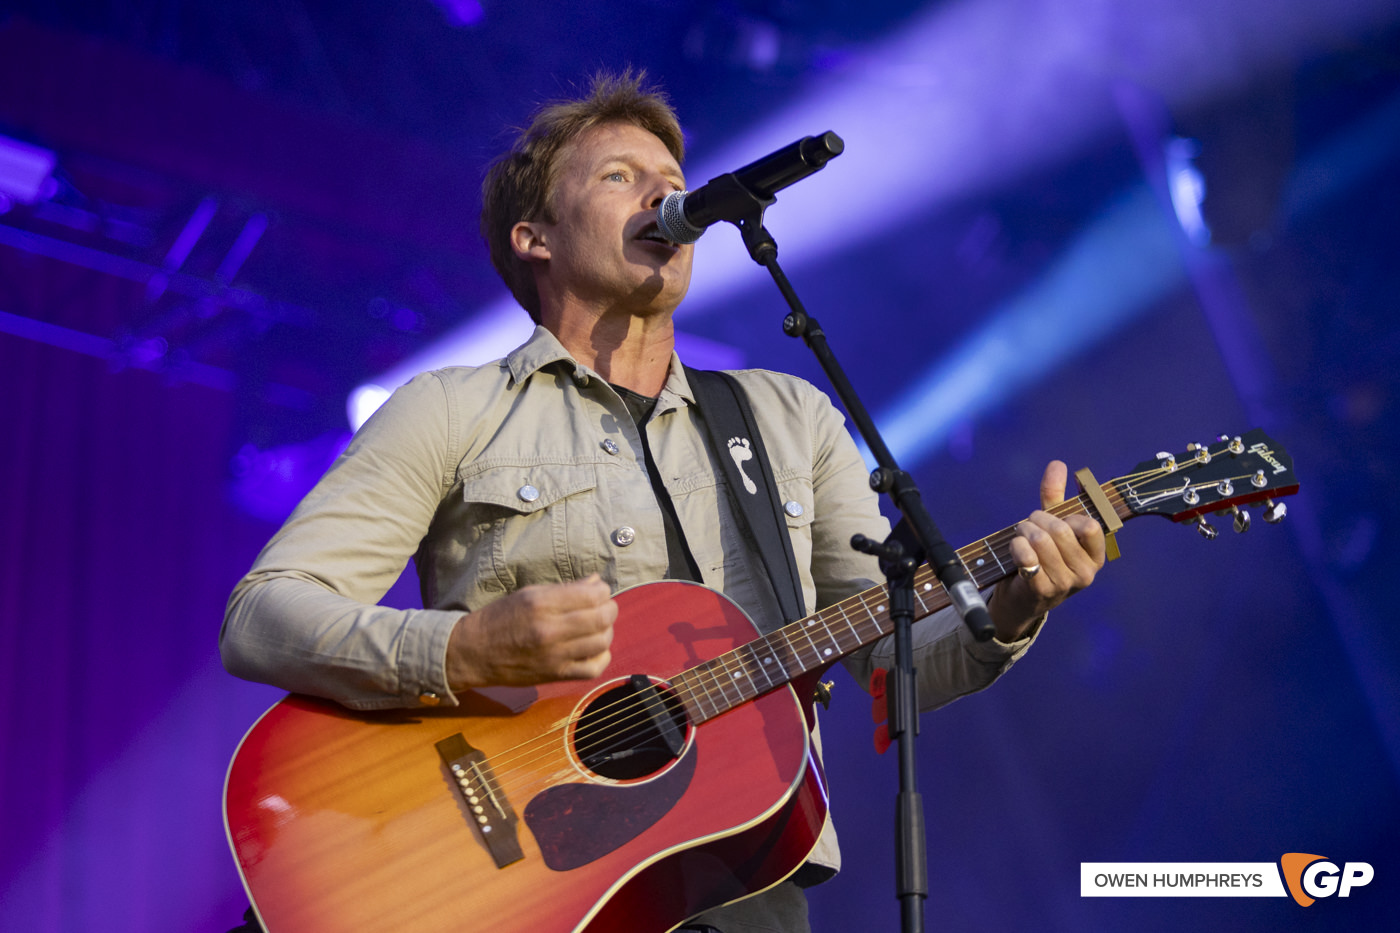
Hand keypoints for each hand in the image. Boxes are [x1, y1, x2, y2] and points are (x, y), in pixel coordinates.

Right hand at [446, 574, 617, 687]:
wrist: (474, 652)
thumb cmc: (500, 618)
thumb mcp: (529, 594)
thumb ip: (565, 589)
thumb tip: (597, 583)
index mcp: (541, 604)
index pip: (592, 595)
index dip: (602, 590)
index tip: (598, 590)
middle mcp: (549, 630)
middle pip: (602, 618)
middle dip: (610, 609)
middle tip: (603, 607)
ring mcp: (554, 655)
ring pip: (602, 642)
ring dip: (607, 631)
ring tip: (598, 626)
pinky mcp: (555, 675)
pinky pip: (593, 669)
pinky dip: (601, 657)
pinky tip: (593, 648)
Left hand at [989, 460, 1105, 641]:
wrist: (1021, 599)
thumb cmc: (1041, 558)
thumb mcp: (1051, 526)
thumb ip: (1056, 497)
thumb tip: (1058, 464)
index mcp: (1096, 556)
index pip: (1088, 525)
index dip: (1065, 516)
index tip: (1052, 519)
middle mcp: (1086, 573)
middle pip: (1060, 530)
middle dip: (1037, 520)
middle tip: (1027, 524)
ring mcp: (1065, 584)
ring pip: (1042, 541)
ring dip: (1024, 531)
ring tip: (1019, 534)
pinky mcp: (1042, 591)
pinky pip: (1027, 556)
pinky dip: (1016, 546)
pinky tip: (1015, 550)